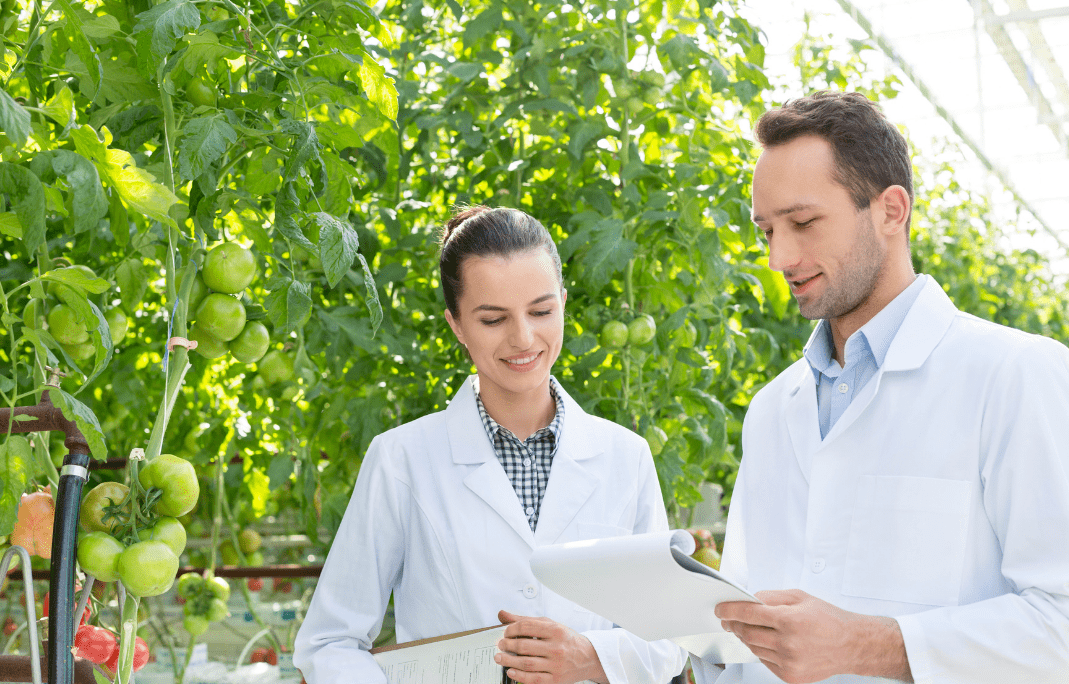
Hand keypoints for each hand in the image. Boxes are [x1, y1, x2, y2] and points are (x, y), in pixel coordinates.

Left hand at [495, 609, 608, 683]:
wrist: (588, 658)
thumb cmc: (566, 640)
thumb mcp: (550, 625)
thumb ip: (526, 620)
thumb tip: (503, 615)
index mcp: (555, 630)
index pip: (527, 626)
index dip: (511, 629)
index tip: (505, 632)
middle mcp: (557, 647)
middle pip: (524, 646)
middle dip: (507, 645)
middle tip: (500, 645)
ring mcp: (556, 665)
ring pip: (526, 663)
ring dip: (508, 661)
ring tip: (499, 658)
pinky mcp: (555, 680)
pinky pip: (533, 679)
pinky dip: (519, 676)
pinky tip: (511, 671)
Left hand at [715, 589, 911, 683]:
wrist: (852, 645)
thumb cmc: (828, 619)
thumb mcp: (800, 597)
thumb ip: (772, 596)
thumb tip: (749, 599)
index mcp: (789, 619)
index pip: (748, 613)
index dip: (729, 610)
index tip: (720, 609)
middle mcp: (787, 642)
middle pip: (747, 632)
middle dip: (735, 624)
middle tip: (729, 619)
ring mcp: (788, 662)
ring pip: (754, 648)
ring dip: (747, 637)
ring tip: (749, 629)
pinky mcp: (790, 676)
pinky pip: (765, 661)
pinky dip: (762, 651)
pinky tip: (768, 642)